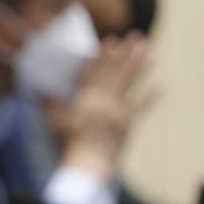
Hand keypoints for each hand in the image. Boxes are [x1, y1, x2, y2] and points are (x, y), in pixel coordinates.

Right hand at [62, 34, 150, 179]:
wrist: (88, 165)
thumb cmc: (68, 146)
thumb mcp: (55, 125)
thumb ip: (51, 108)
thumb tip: (44, 94)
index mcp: (86, 101)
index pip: (96, 73)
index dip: (104, 56)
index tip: (112, 41)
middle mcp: (104, 103)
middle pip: (116, 73)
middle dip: (126, 54)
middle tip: (136, 37)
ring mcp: (118, 113)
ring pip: (130, 85)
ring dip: (140, 67)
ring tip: (149, 51)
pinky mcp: (128, 125)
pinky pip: (141, 108)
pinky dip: (150, 98)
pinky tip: (160, 86)